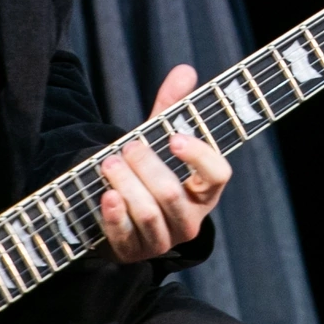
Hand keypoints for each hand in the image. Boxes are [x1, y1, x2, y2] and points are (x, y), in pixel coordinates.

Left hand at [97, 65, 230, 261]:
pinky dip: (115, 216)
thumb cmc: (149, 172)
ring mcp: (162, 241)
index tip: (175, 137)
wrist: (123, 214)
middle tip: (127, 146)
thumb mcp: (160, 141)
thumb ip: (172, 108)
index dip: (199, 156)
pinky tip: (106, 195)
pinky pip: (126, 237)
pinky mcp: (133, 253)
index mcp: (204, 192)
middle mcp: (189, 220)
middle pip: (172, 194)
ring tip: (109, 163)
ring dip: (127, 185)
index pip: (217, 176)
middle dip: (147, 167)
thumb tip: (185, 70)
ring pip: (149, 214)